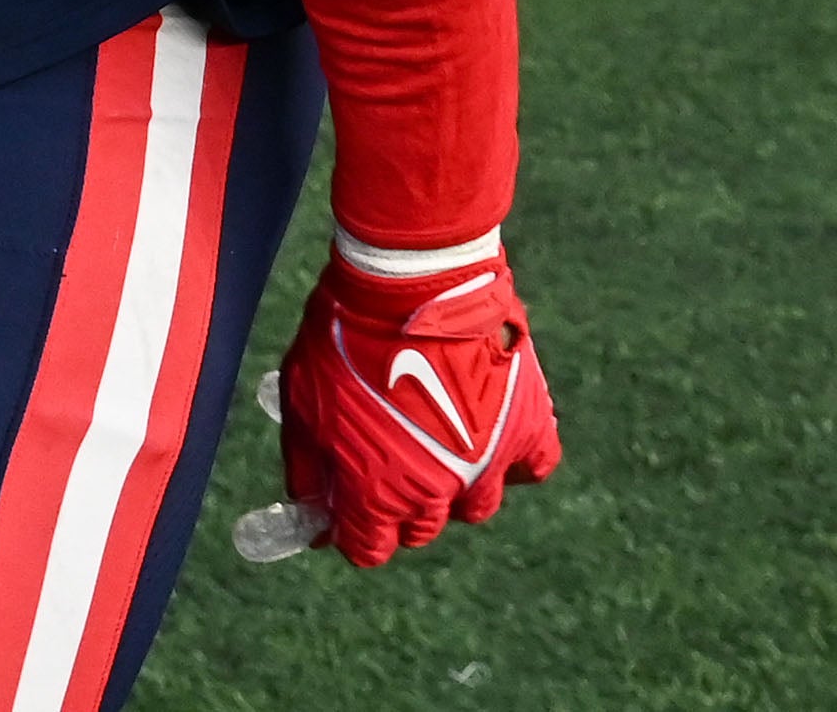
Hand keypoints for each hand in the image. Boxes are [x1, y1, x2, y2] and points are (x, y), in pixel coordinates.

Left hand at [274, 247, 560, 567]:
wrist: (410, 285)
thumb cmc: (346, 338)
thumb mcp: (303, 400)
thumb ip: (307, 464)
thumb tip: (309, 505)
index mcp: (377, 493)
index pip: (370, 550)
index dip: (355, 532)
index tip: (348, 508)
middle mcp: (436, 492)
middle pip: (421, 530)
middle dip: (400, 508)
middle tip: (389, 462)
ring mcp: (488, 464)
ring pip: (475, 507)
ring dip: (455, 487)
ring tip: (438, 442)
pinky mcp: (527, 428)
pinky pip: (533, 467)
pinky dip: (516, 460)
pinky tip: (491, 436)